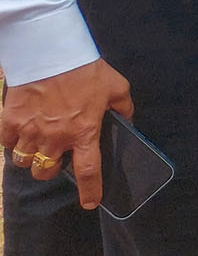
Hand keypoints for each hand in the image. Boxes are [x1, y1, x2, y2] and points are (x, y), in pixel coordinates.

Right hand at [2, 59, 132, 209]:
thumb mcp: (116, 87)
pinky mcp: (9, 121)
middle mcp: (55, 138)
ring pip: (23, 161)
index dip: (90, 190)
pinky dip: (10, 142)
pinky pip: (5, 144)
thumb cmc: (86, 69)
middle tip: (53, 158)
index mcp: (84, 133)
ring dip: (28, 157)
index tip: (90, 203)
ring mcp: (30, 131)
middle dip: (48, 169)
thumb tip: (127, 119)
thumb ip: (123, 107)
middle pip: (45, 172)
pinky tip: (17, 132)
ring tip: (34, 145)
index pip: (88, 171)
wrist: (50, 52)